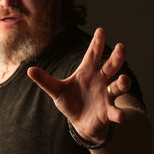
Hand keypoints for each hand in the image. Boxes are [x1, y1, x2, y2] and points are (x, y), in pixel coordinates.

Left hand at [27, 28, 131, 143]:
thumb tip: (29, 70)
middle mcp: (100, 80)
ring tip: (124, 80)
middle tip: (120, 47)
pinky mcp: (108, 111)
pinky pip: (114, 111)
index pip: (93, 55)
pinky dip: (118, 114)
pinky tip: (119, 116)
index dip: (97, 43)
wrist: (81, 123)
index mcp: (87, 72)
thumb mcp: (57, 90)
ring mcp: (106, 95)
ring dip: (122, 83)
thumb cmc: (70, 102)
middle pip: (110, 66)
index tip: (101, 30)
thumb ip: (45, 80)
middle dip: (116, 57)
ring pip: (117, 86)